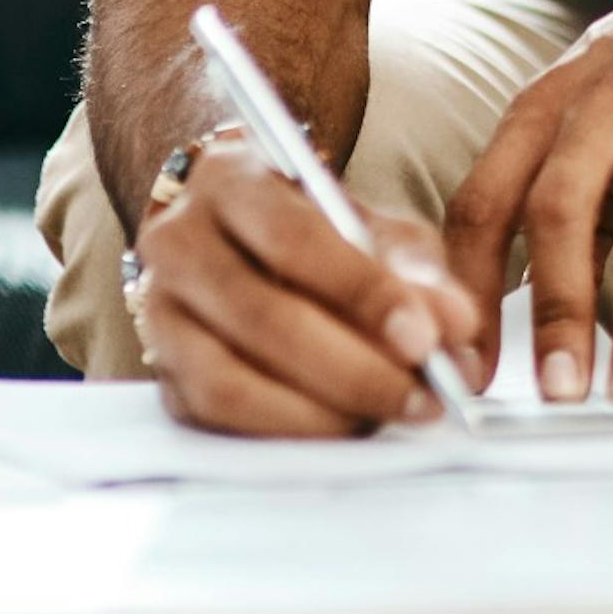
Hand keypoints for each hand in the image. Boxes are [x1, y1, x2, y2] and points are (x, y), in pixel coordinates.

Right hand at [128, 136, 490, 436]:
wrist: (240, 240)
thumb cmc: (316, 232)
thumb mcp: (372, 227)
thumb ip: (416, 271)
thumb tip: (454, 326)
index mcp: (229, 179)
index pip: (293, 240)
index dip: (363, 294)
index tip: (424, 340)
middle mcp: (177, 241)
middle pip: (261, 317)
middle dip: (354, 369)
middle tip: (421, 397)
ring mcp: (158, 312)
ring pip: (228, 380)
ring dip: (320, 413)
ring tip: (387, 417)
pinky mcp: (161, 375)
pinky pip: (215, 420)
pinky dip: (283, 433)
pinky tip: (341, 430)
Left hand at [444, 0, 612, 404]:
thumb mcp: (602, 102)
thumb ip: (566, 193)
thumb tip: (516, 308)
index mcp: (553, 102)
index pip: (483, 199)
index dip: (465, 288)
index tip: (463, 368)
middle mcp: (610, 101)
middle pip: (556, 206)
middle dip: (551, 308)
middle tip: (551, 395)